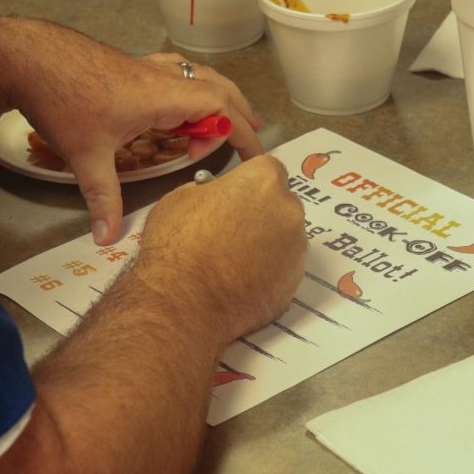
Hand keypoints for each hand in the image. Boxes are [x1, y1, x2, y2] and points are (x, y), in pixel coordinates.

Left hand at [0, 18, 264, 244]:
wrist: (25, 55)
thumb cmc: (61, 98)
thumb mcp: (85, 157)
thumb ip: (103, 198)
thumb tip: (107, 238)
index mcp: (162, 97)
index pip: (220, 110)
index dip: (241, 134)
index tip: (252, 159)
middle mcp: (160, 77)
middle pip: (218, 87)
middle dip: (238, 113)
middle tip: (249, 138)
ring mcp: (144, 67)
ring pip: (197, 75)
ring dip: (216, 96)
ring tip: (222, 119)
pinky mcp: (128, 64)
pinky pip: (174, 73)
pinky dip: (188, 87)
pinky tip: (175, 102)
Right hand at [130, 156, 306, 347]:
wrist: (184, 304)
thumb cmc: (177, 247)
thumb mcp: (179, 198)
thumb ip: (209, 190)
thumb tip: (215, 195)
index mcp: (263, 181)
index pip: (265, 169)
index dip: (247, 183)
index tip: (234, 196)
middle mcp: (289, 210)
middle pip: (279, 203)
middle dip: (259, 212)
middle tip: (229, 229)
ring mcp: (296, 249)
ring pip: (283, 238)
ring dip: (265, 243)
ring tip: (231, 261)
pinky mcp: (294, 283)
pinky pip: (282, 269)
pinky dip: (266, 272)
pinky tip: (239, 281)